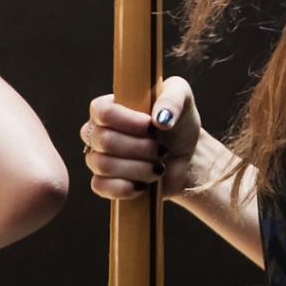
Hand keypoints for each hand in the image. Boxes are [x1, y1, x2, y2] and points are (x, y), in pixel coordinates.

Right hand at [80, 77, 200, 198]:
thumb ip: (173, 98)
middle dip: (140, 148)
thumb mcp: (183, 98)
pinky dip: (125, 187)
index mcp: (109, 106)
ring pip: (103, 164)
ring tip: (159, 167)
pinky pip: (100, 186)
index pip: (103, 111)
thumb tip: (160, 118)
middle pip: (104, 140)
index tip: (152, 127)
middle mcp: (97, 131)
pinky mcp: (103, 183)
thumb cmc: (179, 123)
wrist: (187, 157)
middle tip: (162, 149)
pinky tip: (144, 184)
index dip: (127, 121)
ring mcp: (97, 158)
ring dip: (138, 168)